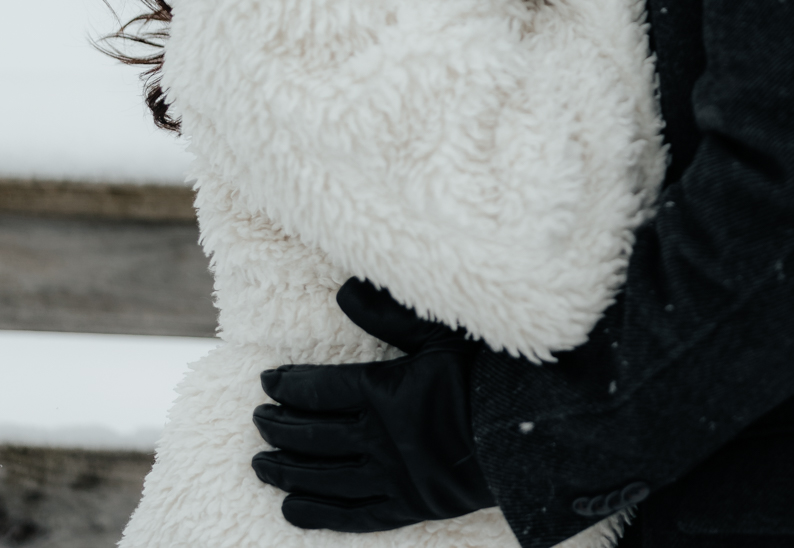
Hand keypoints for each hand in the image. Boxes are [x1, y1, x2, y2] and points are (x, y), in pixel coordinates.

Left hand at [252, 278, 493, 531]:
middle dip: (279, 428)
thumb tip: (344, 291)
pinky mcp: (408, 506)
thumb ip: (388, 313)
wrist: (523, 433)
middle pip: (313, 436)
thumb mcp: (437, 333)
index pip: (319, 390)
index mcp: (381, 393)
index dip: (289, 386)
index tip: (267, 381)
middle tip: (257, 421)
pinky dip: (320, 513)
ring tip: (260, 466)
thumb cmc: (482, 375)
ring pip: (324, 478)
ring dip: (287, 472)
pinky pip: (353, 514)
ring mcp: (391, 478)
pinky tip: (293, 511)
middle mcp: (377, 440)